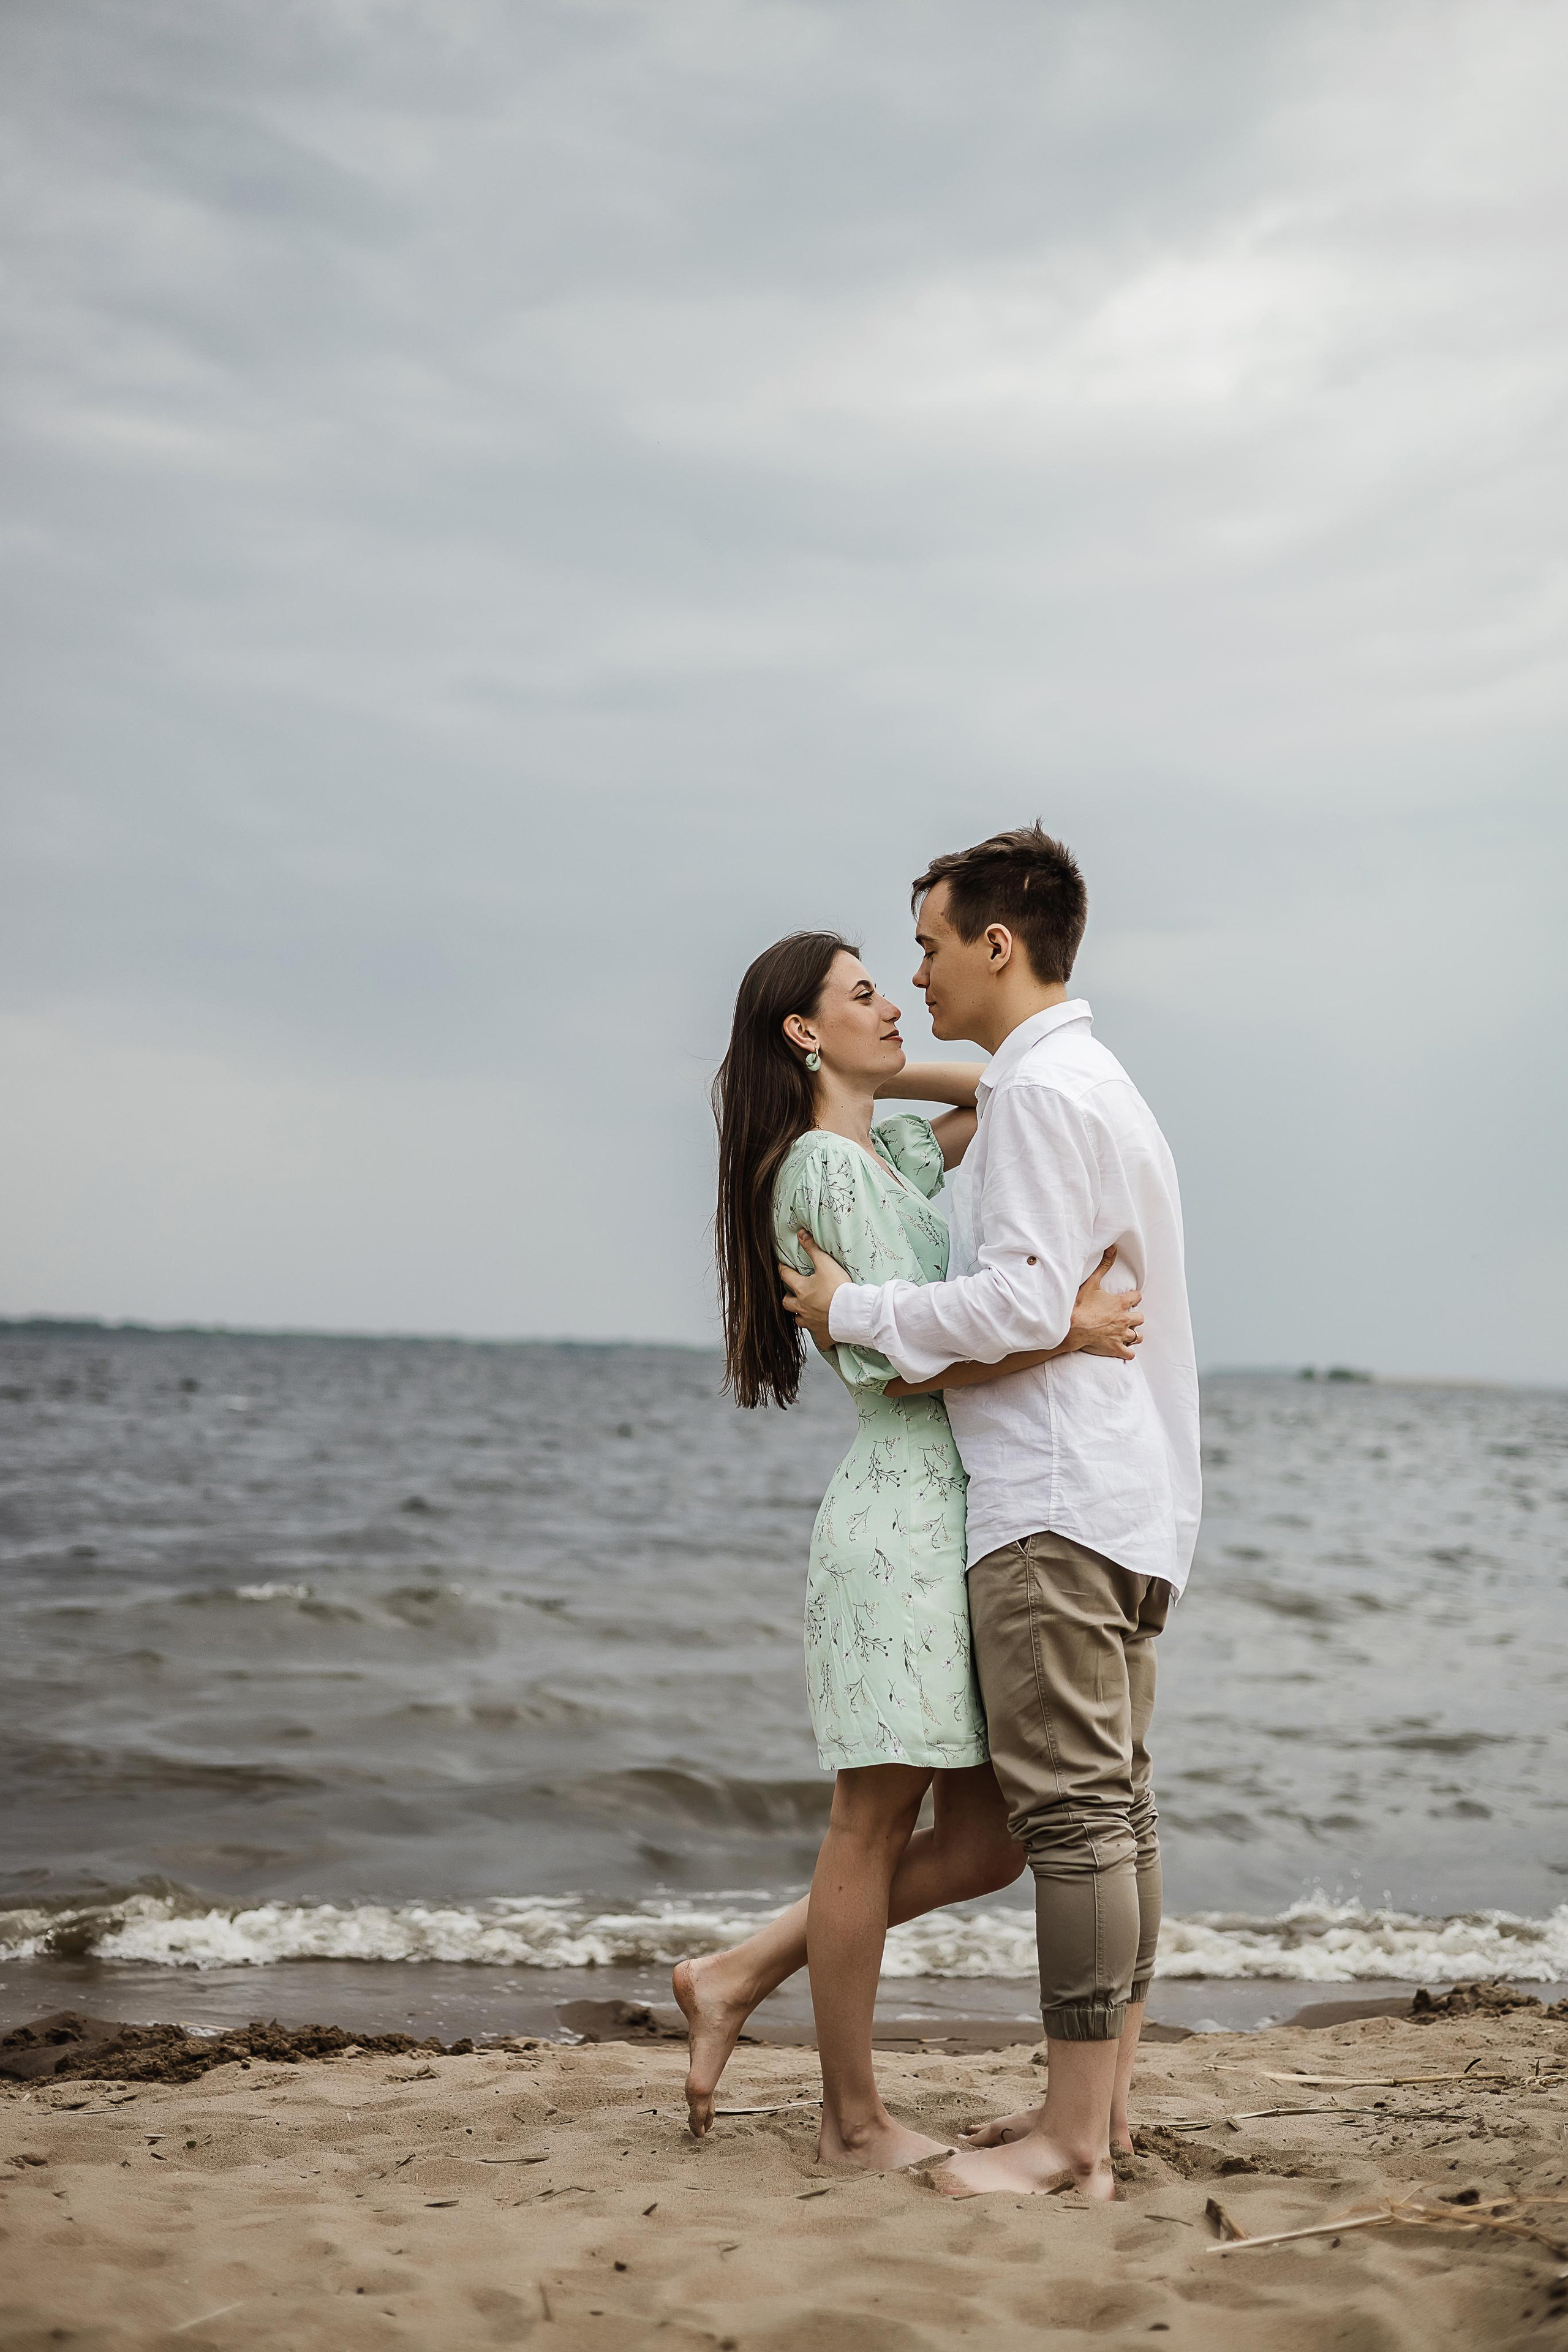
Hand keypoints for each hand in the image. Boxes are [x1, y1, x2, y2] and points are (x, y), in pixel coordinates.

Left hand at [779, 1233, 851, 1349]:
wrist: (852, 1313)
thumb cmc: (839, 1289)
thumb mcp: (825, 1264)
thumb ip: (813, 1249)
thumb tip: (801, 1234)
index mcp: (801, 1290)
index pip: (786, 1276)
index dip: (782, 1269)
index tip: (781, 1266)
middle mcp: (802, 1308)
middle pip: (787, 1303)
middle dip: (787, 1297)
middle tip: (791, 1293)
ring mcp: (811, 1323)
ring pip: (799, 1320)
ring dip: (800, 1315)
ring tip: (806, 1311)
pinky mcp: (823, 1335)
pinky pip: (818, 1338)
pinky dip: (819, 1335)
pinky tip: (823, 1332)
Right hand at [1069, 1245, 1142, 1360]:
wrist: (1070, 1327)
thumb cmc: (1080, 1305)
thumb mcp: (1092, 1282)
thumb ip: (1104, 1265)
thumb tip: (1113, 1248)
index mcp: (1121, 1303)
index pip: (1137, 1297)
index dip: (1133, 1297)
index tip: (1128, 1298)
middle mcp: (1125, 1319)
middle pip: (1140, 1318)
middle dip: (1134, 1316)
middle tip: (1125, 1316)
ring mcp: (1121, 1335)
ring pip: (1138, 1336)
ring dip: (1133, 1334)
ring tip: (1126, 1332)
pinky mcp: (1115, 1348)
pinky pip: (1130, 1353)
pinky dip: (1128, 1351)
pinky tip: (1123, 1348)